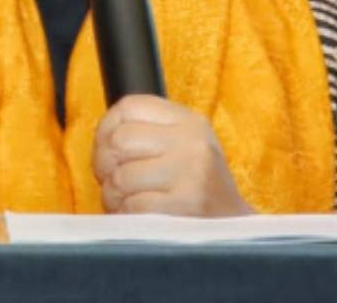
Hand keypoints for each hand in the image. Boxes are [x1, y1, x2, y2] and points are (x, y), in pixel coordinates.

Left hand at [91, 95, 253, 216]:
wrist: (233, 229)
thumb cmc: (197, 186)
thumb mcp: (183, 145)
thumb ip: (147, 132)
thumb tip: (102, 136)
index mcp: (189, 121)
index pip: (130, 106)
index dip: (106, 127)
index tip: (105, 147)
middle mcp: (192, 142)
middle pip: (120, 140)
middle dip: (104, 164)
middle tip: (110, 179)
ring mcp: (191, 173)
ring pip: (121, 176)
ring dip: (113, 194)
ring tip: (126, 200)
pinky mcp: (185, 205)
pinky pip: (132, 205)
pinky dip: (126, 213)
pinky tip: (138, 215)